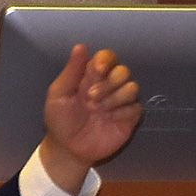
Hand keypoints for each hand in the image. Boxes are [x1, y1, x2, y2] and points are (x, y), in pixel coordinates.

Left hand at [38, 44, 141, 194]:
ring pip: (132, 87)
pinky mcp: (128, 118)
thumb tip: (80, 47)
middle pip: (123, 70)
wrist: (68, 149)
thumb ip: (71, 71)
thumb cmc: (60, 120)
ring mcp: (119, 102)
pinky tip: (109, 119)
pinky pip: (136, 107)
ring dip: (115, 98)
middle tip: (91, 98)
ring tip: (98, 110)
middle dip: (108, 83)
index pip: (107, 57)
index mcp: (90, 76)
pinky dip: (123, 112)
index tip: (98, 71)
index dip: (106, 61)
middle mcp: (108, 86)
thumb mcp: (59, 94)